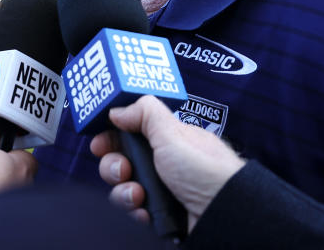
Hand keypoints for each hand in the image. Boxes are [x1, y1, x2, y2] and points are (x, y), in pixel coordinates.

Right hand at [90, 95, 244, 233]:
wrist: (224, 214)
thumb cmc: (206, 171)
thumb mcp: (173, 132)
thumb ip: (145, 113)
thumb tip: (118, 110)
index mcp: (167, 140)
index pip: (130, 134)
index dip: (111, 137)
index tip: (99, 143)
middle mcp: (162, 164)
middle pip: (120, 161)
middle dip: (113, 165)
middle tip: (123, 169)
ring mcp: (161, 190)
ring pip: (123, 187)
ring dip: (123, 191)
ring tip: (138, 195)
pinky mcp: (159, 214)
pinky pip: (133, 211)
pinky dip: (135, 211)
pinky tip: (146, 212)